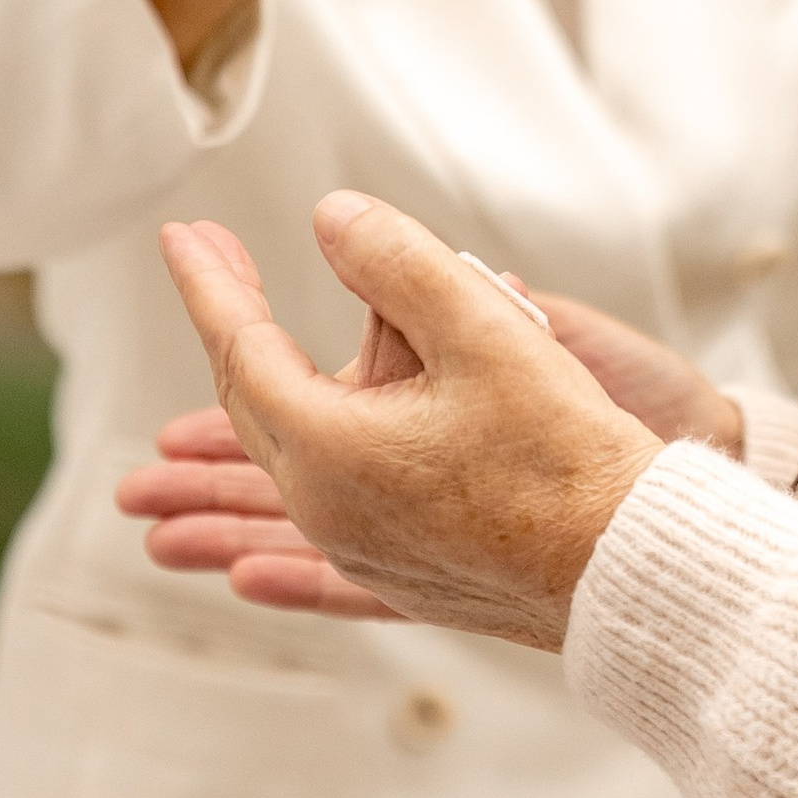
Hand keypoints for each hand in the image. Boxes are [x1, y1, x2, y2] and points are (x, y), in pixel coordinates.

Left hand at [152, 192, 662, 647]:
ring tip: (167, 451)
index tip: (185, 235)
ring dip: (224, 454)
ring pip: (277, 481)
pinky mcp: (407, 576)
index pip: (245, 349)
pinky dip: (277, 540)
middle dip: (224, 338)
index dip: (212, 285)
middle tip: (209, 269)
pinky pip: (317, 547)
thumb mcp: (483, 328)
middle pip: (252, 412)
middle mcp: (330, 509)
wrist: (631, 562)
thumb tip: (332, 221)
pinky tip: (248, 572)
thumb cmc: (570, 453)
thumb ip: (398, 262)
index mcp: (331, 448)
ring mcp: (364, 550)